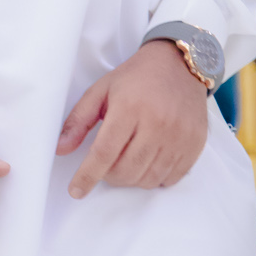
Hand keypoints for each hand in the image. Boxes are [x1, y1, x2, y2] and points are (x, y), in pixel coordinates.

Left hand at [57, 42, 208, 197]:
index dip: (87, 176)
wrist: (179, 65)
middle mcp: (158, 124)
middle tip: (105, 164)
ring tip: (126, 159)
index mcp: (130, 107)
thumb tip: (60, 149)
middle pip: (126, 170)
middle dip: (109, 176)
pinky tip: (148, 161)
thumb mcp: (101, 90)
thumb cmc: (136, 77)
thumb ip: (78, 120)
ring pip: (148, 179)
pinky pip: (170, 178)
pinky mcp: (195, 144)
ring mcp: (179, 136)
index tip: (76, 190)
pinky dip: (154, 177)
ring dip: (131, 178)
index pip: (104, 152)